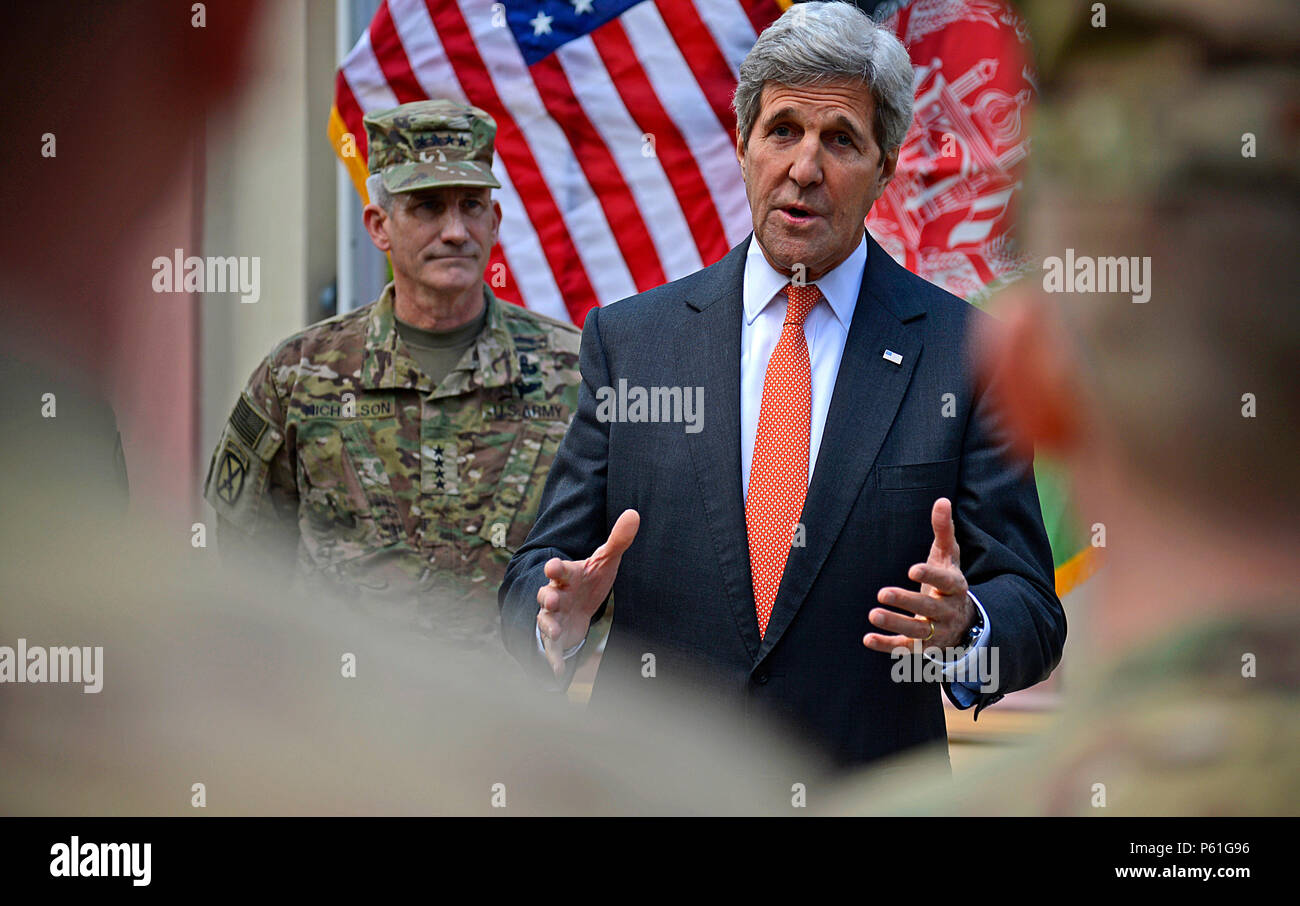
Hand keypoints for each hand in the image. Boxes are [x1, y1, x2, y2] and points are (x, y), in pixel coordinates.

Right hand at [536, 509, 639, 678]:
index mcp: (567, 576)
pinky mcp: (555, 637)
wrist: (577, 605)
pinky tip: (558, 672)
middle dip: (548, 597)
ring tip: (554, 630)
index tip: (553, 566)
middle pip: (546, 594)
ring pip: (545, 619)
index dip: (555, 568)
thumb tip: (634, 513)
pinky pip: (552, 649)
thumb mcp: (604, 560)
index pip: (559, 569)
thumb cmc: (589, 580)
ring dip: (547, 624)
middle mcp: (555, 595)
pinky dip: (553, 659)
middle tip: (552, 598)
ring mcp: (553, 616)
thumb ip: (618, 540)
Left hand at [864, 497, 973, 653]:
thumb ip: (944, 530)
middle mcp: (947, 611)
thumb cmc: (949, 581)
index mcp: (955, 587)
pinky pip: (905, 648)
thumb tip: (941, 500)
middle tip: (882, 593)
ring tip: (873, 614)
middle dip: (907, 602)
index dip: (930, 576)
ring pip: (917, 631)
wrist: (964, 623)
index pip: (945, 582)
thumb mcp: (949, 557)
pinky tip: (867, 638)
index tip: (913, 569)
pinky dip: (887, 645)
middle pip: (928, 609)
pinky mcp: (922, 647)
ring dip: (895, 623)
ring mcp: (936, 631)